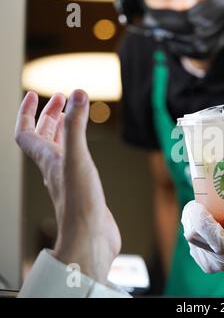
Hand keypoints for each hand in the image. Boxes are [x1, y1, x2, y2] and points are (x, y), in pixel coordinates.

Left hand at [15, 90, 120, 283]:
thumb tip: (78, 94)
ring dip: (63, 129)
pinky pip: (77, 160)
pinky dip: (79, 146)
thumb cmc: (79, 203)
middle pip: (43, 137)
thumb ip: (76, 126)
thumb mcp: (76, 158)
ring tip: (73, 116)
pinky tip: (88, 148)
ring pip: (59, 148)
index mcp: (46, 159)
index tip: (34, 94)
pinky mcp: (84, 187)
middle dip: (49, 115)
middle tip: (62, 99)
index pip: (25, 132)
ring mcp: (69, 178)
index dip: (27, 111)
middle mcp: (54, 167)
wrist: (90, 237)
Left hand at [181, 191, 223, 272]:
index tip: (198, 206)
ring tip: (200, 209)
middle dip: (192, 221)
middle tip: (195, 203)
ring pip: (194, 244)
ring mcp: (220, 263)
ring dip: (191, 224)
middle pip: (201, 243)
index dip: (204, 226)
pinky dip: (192, 231)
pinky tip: (200, 221)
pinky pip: (193, 247)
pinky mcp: (209, 262)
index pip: (221, 243)